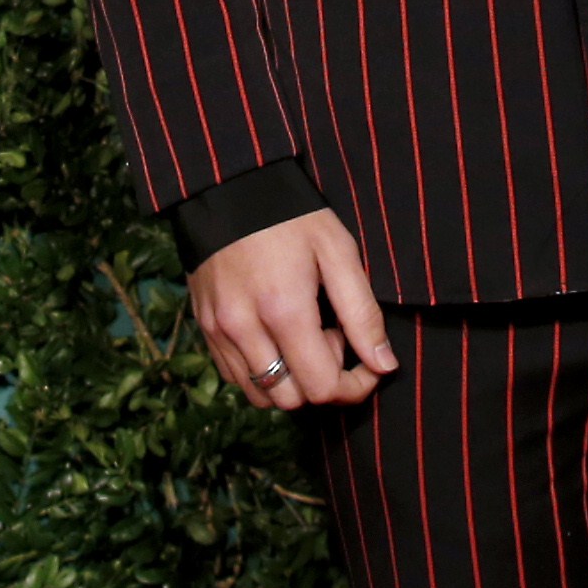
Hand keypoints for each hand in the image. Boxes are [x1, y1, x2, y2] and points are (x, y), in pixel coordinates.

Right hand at [187, 207, 398, 409]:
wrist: (229, 188)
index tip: (368, 366)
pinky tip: (275, 335)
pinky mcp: (204, 327)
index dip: (354, 387)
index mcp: (284, 310)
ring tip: (301, 334)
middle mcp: (244, 329)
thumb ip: (362, 313)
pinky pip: (235, 376)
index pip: (322, 387)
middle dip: (320, 381)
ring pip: (260, 395)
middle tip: (330, 335)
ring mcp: (219, 331)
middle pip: (291, 400)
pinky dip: (262, 371)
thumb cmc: (291, 216)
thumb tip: (384, 365)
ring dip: (290, 380)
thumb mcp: (338, 251)